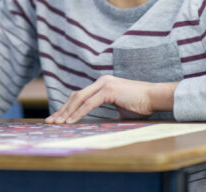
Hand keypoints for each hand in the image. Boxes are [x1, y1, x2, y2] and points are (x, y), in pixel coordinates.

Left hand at [45, 75, 175, 123]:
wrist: (155, 98)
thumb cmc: (140, 105)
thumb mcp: (119, 109)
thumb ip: (107, 112)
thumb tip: (98, 124)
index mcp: (102, 84)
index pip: (80, 96)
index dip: (67, 108)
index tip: (58, 118)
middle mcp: (101, 81)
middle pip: (75, 96)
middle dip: (62, 110)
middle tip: (51, 121)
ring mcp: (104, 84)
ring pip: (79, 99)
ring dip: (67, 112)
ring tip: (57, 123)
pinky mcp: (108, 90)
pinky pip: (89, 103)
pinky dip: (79, 113)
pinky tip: (71, 121)